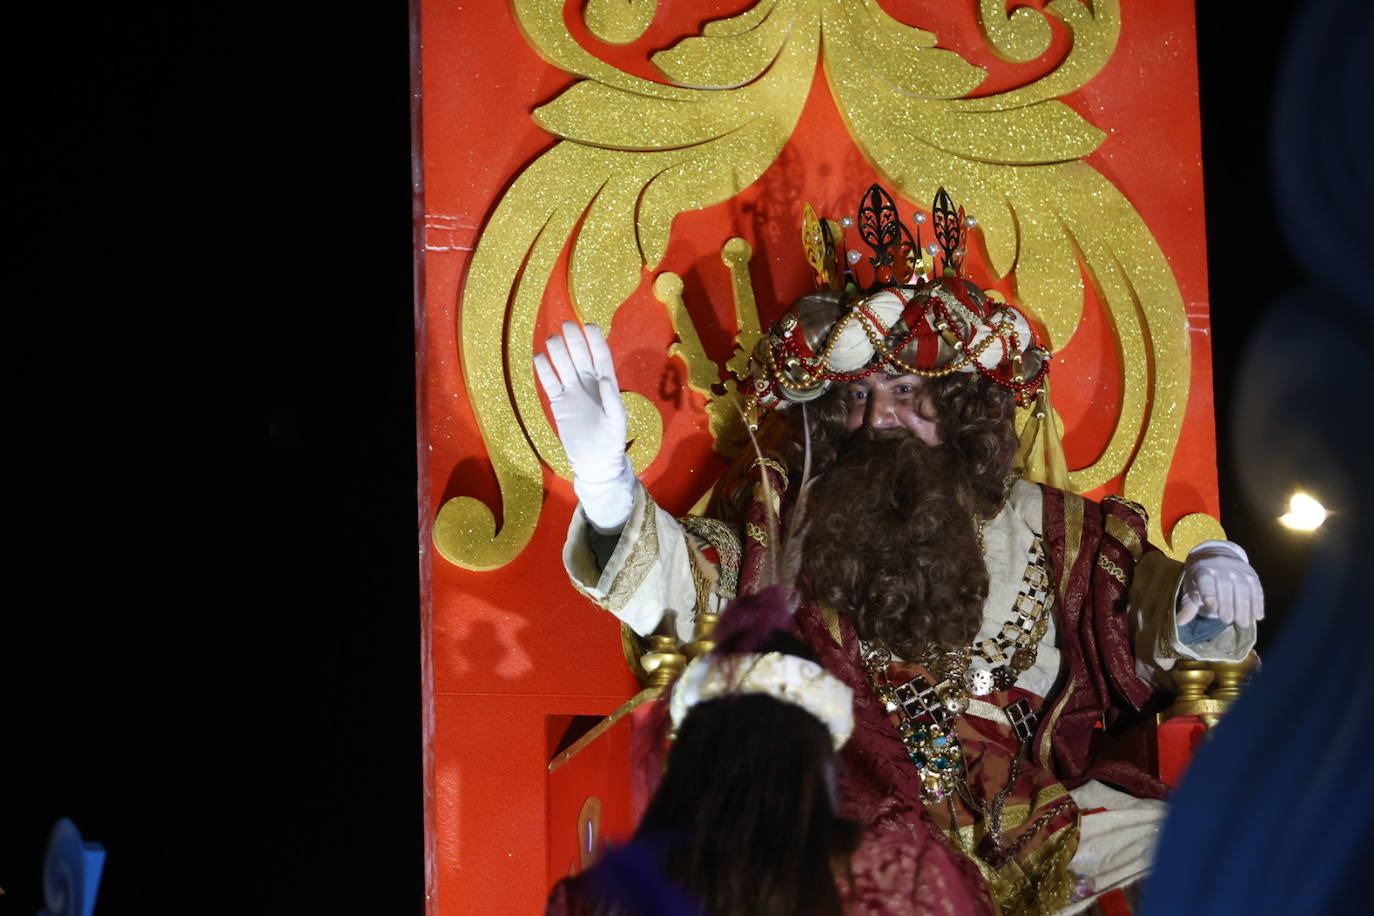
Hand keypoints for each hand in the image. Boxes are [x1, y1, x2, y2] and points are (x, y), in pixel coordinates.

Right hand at [534, 322, 634, 530]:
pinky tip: (539, 358)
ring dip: (558, 352)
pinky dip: (545, 371)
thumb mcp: (617, 421)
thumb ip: (612, 399)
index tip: (589, 326)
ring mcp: (573, 392)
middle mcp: (588, 384)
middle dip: (575, 341)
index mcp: (606, 385)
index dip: (595, 341)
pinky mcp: (559, 403)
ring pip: (564, 367)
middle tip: (567, 325)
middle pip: (581, 357)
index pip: (601, 357)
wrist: (594, 460)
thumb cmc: (611, 441)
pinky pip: (550, 383)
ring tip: (552, 339)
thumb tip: (604, 378)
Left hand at [1177, 540, 1264, 627]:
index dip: (1209, 594)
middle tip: (1227, 621)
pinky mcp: (1251, 574)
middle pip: (1225, 586)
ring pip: (1242, 588)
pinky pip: (1256, 588)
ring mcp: (1238, 569)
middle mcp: (1221, 567)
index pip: (1206, 581)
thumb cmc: (1199, 576)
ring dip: (1244, 606)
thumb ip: (1188, 605)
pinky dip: (1258, 602)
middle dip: (1227, 604)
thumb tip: (1179, 622)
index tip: (1212, 608)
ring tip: (1242, 623)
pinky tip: (1258, 616)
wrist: (1215, 554)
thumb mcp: (1191, 587)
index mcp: (1202, 569)